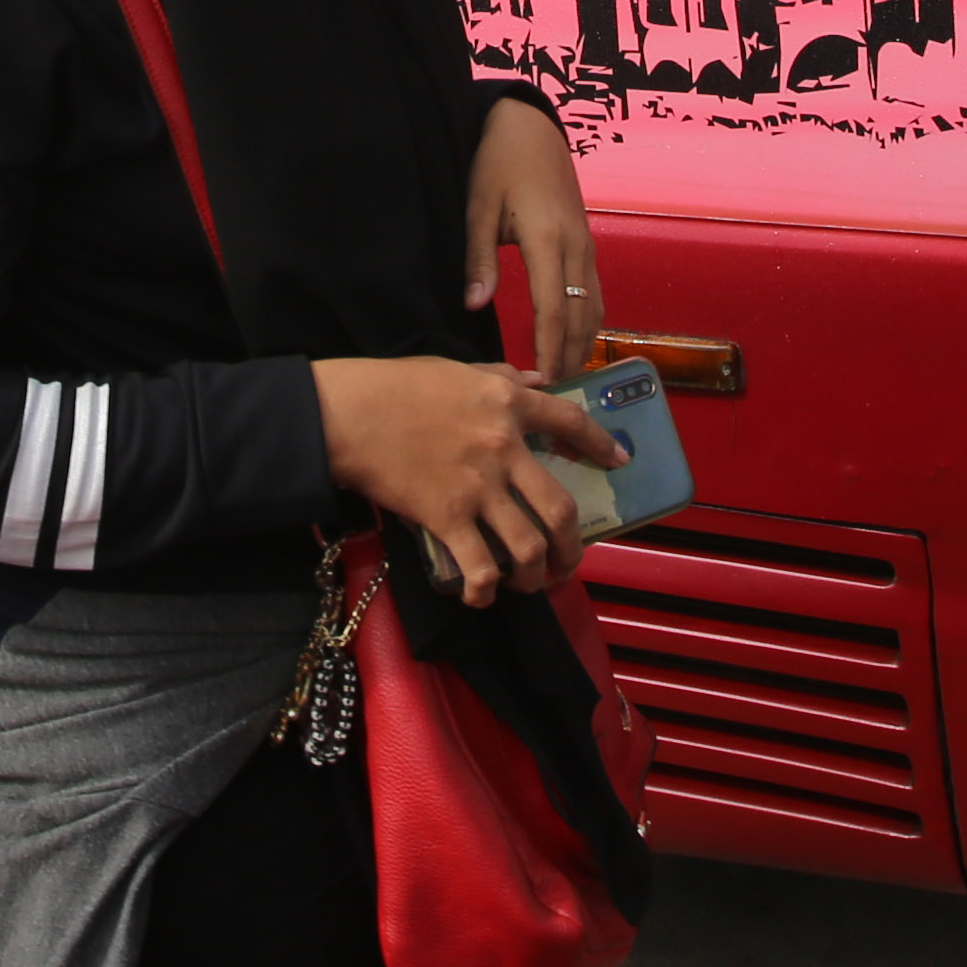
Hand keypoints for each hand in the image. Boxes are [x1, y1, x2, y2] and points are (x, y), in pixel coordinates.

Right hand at [314, 355, 620, 602]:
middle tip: (569, 562)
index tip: (618, 461)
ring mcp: (478, 488)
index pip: (569, 422)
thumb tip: (536, 382)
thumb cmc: (396, 386)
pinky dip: (485, 590)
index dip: (598, 444)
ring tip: (528, 584)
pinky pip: (479, 567)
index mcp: (507, 403)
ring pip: (528, 547)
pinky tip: (481, 597)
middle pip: (559, 508)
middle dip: (572, 546)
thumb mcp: (456, 369)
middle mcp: (504, 447)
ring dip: (535, 575)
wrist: (348, 414)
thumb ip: (501, 377)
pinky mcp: (446, 518)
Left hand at [464, 94, 599, 380]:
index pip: (553, 310)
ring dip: (582, 347)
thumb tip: (474, 305)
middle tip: (554, 401)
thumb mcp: (478, 206)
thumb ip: (478, 258)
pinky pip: (595, 295)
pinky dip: (588, 325)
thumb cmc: (497, 163)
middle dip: (570, 360)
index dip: (550, 352)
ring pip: (595, 310)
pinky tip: (574, 345)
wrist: (530, 126)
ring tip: (564, 381)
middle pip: (581, 318)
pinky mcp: (588, 244)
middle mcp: (576, 247)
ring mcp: (587, 246)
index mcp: (547, 239)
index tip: (544, 387)